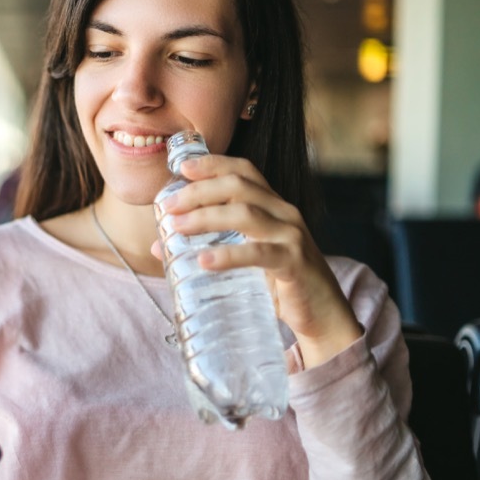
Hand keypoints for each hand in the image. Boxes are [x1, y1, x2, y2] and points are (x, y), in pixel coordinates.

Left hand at [151, 153, 362, 367]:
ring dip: (206, 217)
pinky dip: (228, 255)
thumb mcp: (242, 258)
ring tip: (177, 227)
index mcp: (272, 205)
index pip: (244, 170)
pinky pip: (259, 253)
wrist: (322, 315)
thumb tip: (158, 247)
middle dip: (199, 191)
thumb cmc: (279, 283)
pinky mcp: (294, 262)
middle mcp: (284, 213)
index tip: (181, 168)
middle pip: (238, 187)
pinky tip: (203, 261)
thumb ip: (206, 247)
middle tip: (168, 206)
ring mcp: (292, 236)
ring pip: (246, 214)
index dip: (213, 164)